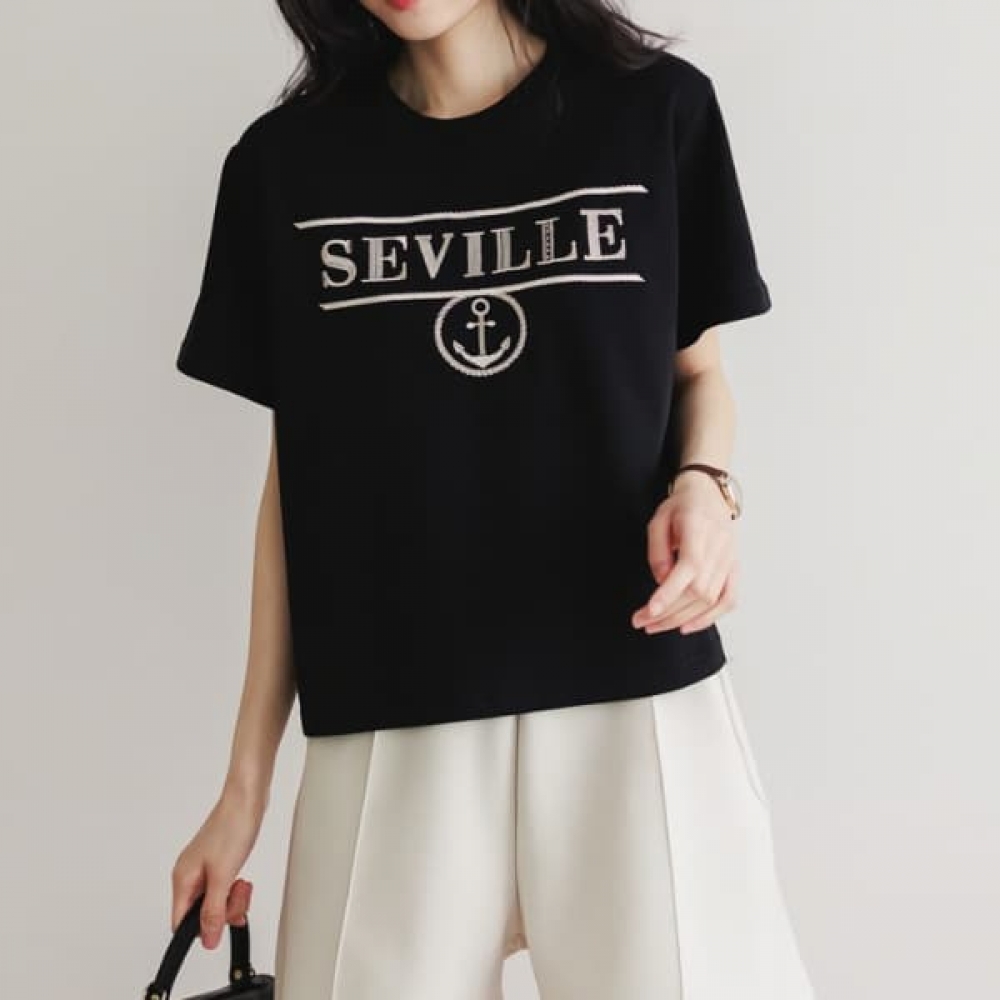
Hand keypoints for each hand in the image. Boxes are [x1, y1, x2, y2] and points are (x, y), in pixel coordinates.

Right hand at [170, 788, 265, 948]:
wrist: (247, 798)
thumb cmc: (232, 826)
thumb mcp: (224, 876)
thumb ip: (214, 910)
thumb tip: (207, 939)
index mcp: (183, 879)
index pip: (180, 923)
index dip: (202, 930)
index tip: (222, 922)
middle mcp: (189, 875)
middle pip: (200, 914)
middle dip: (223, 911)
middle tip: (237, 895)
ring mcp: (203, 868)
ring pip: (214, 901)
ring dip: (232, 899)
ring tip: (242, 884)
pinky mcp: (218, 861)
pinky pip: (223, 887)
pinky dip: (234, 888)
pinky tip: (242, 879)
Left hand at [632, 472, 738, 634]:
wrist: (710, 494)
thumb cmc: (682, 506)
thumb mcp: (659, 519)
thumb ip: (658, 551)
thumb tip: (661, 582)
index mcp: (699, 528)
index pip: (689, 567)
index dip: (670, 592)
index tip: (651, 610)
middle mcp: (719, 546)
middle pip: (698, 590)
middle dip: (668, 612)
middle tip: (641, 622)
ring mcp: (730, 559)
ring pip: (710, 599)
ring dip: (681, 619)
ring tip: (656, 626)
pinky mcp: (734, 568)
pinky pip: (728, 599)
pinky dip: (710, 618)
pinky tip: (688, 626)